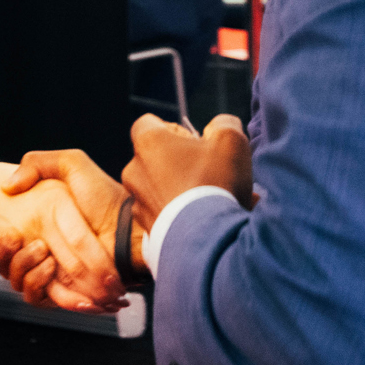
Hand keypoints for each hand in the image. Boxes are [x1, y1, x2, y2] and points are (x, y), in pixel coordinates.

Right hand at [0, 162, 123, 311]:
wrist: (133, 228)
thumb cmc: (105, 195)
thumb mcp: (71, 164)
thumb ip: (36, 164)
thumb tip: (7, 185)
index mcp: (41, 225)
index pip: (7, 243)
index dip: (0, 244)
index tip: (1, 235)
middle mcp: (46, 251)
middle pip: (11, 266)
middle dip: (8, 257)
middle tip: (15, 242)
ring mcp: (58, 273)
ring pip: (25, 285)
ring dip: (27, 272)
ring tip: (44, 256)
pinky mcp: (72, 291)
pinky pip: (50, 300)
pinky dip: (47, 291)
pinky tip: (54, 272)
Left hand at [122, 114, 252, 230]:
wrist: (205, 241)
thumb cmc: (214, 183)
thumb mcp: (230, 141)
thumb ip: (224, 124)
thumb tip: (219, 126)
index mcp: (147, 143)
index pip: (148, 124)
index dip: (174, 130)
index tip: (196, 143)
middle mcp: (134, 171)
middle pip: (156, 159)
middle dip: (182, 164)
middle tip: (211, 173)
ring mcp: (138, 203)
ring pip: (163, 190)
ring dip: (185, 192)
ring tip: (217, 203)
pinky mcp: (147, 231)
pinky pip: (166, 217)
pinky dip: (183, 217)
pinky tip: (210, 224)